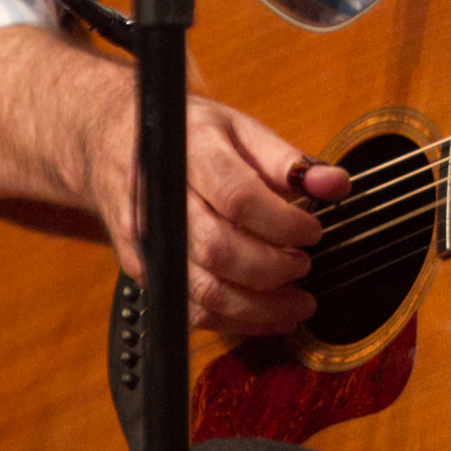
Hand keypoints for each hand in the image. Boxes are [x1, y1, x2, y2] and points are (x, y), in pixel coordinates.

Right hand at [85, 75, 348, 336]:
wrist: (114, 143)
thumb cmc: (188, 136)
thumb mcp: (239, 129)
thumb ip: (287, 159)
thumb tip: (337, 184)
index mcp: (190, 153)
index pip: (237, 196)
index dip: (282, 221)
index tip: (314, 230)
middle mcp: (162, 201)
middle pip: (218, 250)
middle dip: (272, 268)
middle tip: (306, 265)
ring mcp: (147, 241)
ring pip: (202, 292)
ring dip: (259, 308)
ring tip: (299, 304)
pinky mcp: (142, 272)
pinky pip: (189, 310)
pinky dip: (233, 321)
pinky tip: (267, 315)